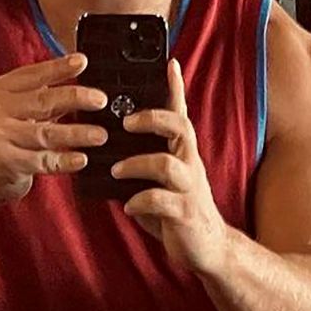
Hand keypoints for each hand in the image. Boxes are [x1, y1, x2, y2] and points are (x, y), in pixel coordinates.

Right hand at [0, 53, 108, 205]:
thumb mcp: (11, 110)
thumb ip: (39, 97)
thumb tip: (78, 84)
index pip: (32, 75)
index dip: (58, 68)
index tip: (81, 61)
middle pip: (42, 101)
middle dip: (74, 98)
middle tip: (100, 99)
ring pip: (45, 133)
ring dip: (76, 133)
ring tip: (99, 135)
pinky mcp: (6, 163)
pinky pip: (42, 161)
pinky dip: (64, 160)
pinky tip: (81, 159)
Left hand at [111, 59, 228, 274]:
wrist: (206, 248)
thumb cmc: (176, 207)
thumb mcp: (159, 178)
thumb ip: (141, 159)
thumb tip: (104, 142)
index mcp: (182, 151)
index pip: (180, 112)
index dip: (175, 87)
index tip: (168, 62)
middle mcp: (189, 162)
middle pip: (179, 127)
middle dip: (152, 119)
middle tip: (125, 122)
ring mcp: (189, 187)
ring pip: (167, 164)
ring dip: (136, 164)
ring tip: (115, 170)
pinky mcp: (184, 213)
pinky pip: (161, 201)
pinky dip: (140, 201)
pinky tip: (127, 205)